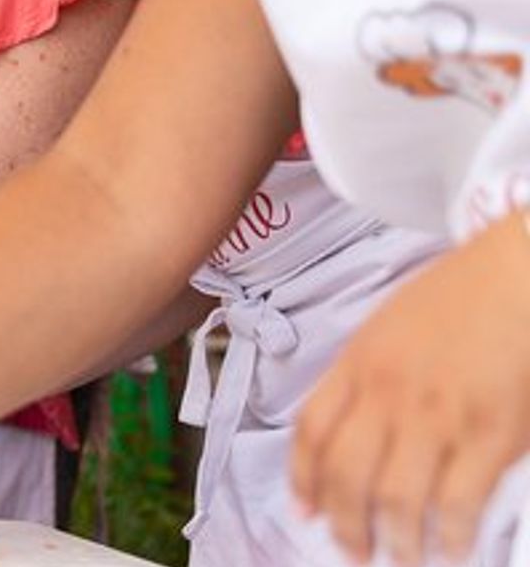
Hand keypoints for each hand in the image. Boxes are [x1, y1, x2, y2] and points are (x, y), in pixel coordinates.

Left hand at [292, 218, 529, 566]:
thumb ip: (361, 379)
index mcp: (357, 365)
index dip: (303, 480)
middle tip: (353, 551)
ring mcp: (437, 416)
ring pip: (396, 497)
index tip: (306, 512)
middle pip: (346, 474)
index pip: (311, 432)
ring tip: (401, 560)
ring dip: (395, 541)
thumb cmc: (455, 302)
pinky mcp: (490, 433)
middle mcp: (387, 394)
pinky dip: (451, 534)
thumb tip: (347, 434)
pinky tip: (450, 549)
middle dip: (345, 524)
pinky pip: (458, 500)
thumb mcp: (386, 331)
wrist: (514, 275)